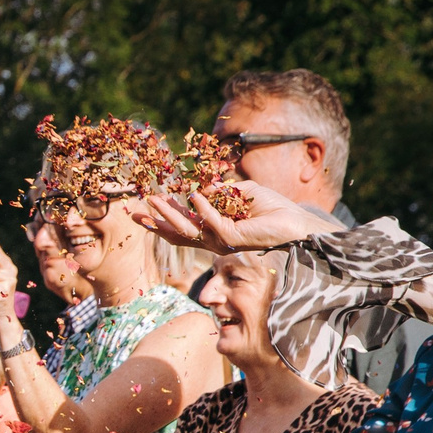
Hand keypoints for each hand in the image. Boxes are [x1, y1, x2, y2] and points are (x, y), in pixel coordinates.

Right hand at [136, 177, 337, 253]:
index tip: (142, 211)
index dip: (161, 220)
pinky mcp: (233, 241)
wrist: (297, 223)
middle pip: (178, 234)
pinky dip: (203, 208)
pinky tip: (194, 195)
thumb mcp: (242, 193)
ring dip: (171, 213)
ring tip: (155, 199)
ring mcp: (222, 243)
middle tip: (135, 211)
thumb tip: (199, 189)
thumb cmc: (273, 208)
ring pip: (189, 230)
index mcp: (213, 231)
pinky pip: (213, 223)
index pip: (182, 228)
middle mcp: (214, 241)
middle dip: (155, 221)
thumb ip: (221, 192)